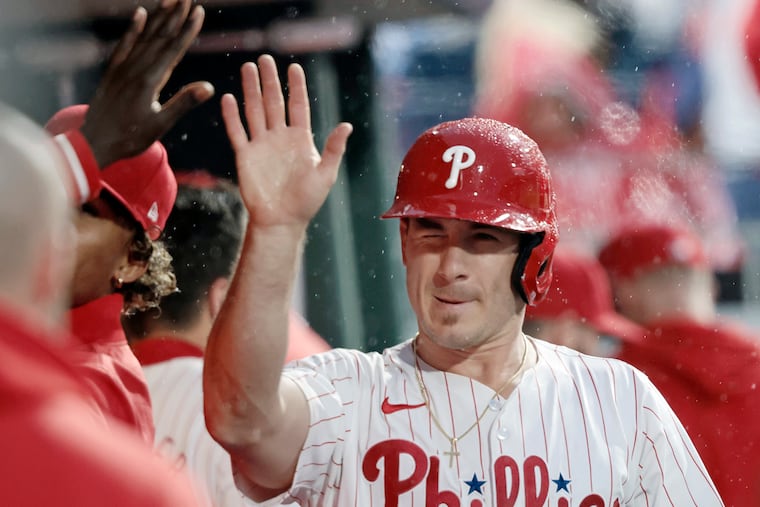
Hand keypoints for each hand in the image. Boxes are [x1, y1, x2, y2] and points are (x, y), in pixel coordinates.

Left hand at [81, 0, 214, 167]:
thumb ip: (183, 103)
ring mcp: (123, 68)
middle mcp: (135, 69)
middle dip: (176, 15)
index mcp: (149, 81)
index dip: (187, 30)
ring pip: (145, 36)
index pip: (173, 49)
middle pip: (160, 36)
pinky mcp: (113, 72)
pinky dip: (134, 28)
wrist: (93, 143)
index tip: (199, 12)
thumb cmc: (129, 138)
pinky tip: (140, 14)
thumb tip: (208, 88)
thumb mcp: (160, 125)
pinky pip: (125, 44)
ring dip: (159, 17)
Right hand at [221, 54, 352, 228]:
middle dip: (270, 81)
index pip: (298, 106)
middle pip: (274, 102)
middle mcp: (280, 138)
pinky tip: (229, 98)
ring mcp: (262, 145)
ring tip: (247, 68)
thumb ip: (333, 149)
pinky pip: (238, 132)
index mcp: (301, 139)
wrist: (281, 221)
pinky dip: (232, 116)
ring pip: (255, 111)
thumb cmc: (306, 201)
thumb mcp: (325, 174)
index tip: (293, 67)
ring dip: (251, 90)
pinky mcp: (245, 156)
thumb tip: (346, 125)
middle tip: (265, 60)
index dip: (296, 87)